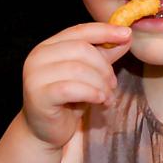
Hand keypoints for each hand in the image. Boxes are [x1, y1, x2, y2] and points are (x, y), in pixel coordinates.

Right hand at [21, 22, 132, 148]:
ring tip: (107, 97)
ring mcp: (35, 75)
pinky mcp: (38, 95)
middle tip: (113, 84)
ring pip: (78, 69)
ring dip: (100, 84)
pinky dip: (91, 93)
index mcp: (49, 46)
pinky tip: (100, 100)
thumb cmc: (68, 101)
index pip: (80, 31)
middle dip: (104, 67)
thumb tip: (126, 36)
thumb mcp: (89, 74)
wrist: (45, 131)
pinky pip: (70, 88)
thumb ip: (104, 55)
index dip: (105, 31)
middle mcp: (38, 56)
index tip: (127, 34)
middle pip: (81, 49)